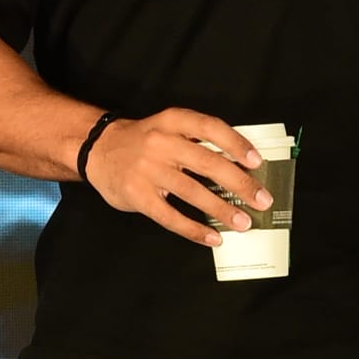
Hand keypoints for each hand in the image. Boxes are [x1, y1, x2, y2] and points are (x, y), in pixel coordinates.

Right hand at [84, 108, 272, 247]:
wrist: (96, 149)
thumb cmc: (142, 141)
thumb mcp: (167, 127)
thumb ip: (196, 140)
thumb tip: (240, 166)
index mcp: (172, 121)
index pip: (210, 128)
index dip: (236, 144)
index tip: (256, 162)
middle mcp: (161, 142)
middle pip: (208, 163)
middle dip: (240, 184)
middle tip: (261, 200)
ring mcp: (147, 170)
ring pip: (193, 192)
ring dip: (222, 210)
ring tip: (243, 223)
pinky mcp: (138, 195)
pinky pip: (171, 216)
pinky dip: (194, 229)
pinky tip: (212, 237)